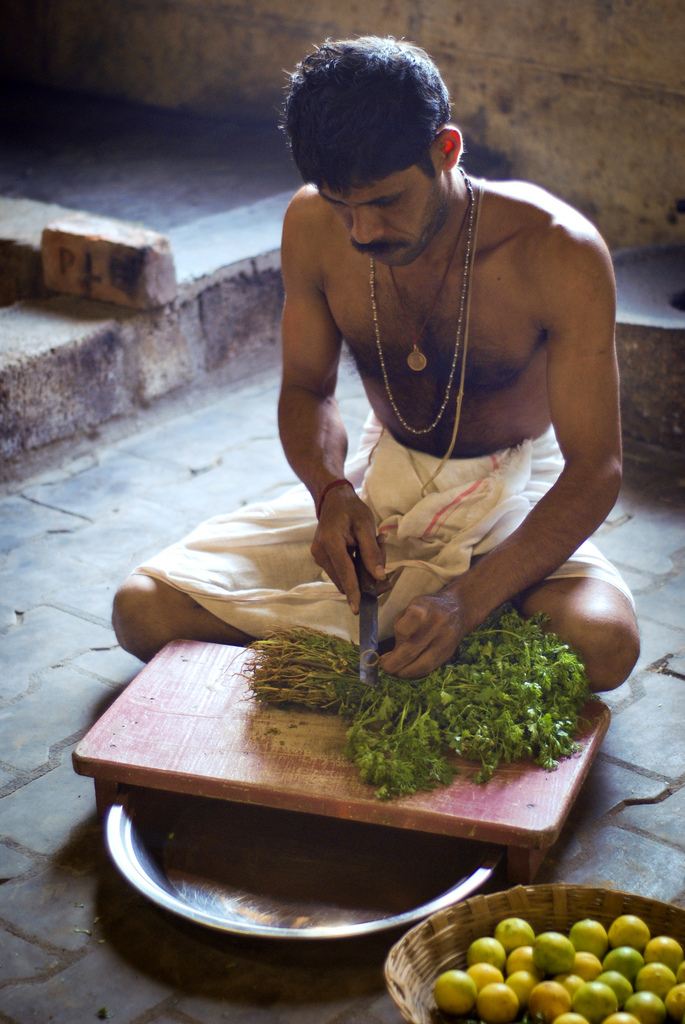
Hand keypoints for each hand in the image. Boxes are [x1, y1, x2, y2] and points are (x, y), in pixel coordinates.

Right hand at [311, 487, 385, 612]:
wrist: (333, 500)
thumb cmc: (351, 509)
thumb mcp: (366, 525)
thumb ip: (372, 551)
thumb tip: (379, 576)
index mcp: (330, 542)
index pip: (344, 572)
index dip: (353, 591)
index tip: (358, 609)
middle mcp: (320, 553)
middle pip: (345, 578)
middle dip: (366, 579)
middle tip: (385, 561)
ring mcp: (320, 557)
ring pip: (344, 577)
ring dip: (363, 572)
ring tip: (378, 547)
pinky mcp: (323, 559)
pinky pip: (342, 571)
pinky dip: (357, 568)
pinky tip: (367, 552)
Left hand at [379, 591, 466, 678]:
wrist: (458, 608)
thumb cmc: (427, 608)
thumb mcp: (411, 606)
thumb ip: (401, 625)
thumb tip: (391, 653)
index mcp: (424, 609)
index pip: (405, 627)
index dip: (394, 640)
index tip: (385, 649)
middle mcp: (438, 624)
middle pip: (412, 650)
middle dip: (395, 663)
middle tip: (386, 666)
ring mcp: (447, 640)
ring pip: (423, 664)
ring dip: (406, 672)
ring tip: (396, 670)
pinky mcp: (450, 653)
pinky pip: (431, 668)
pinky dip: (417, 672)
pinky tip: (408, 670)